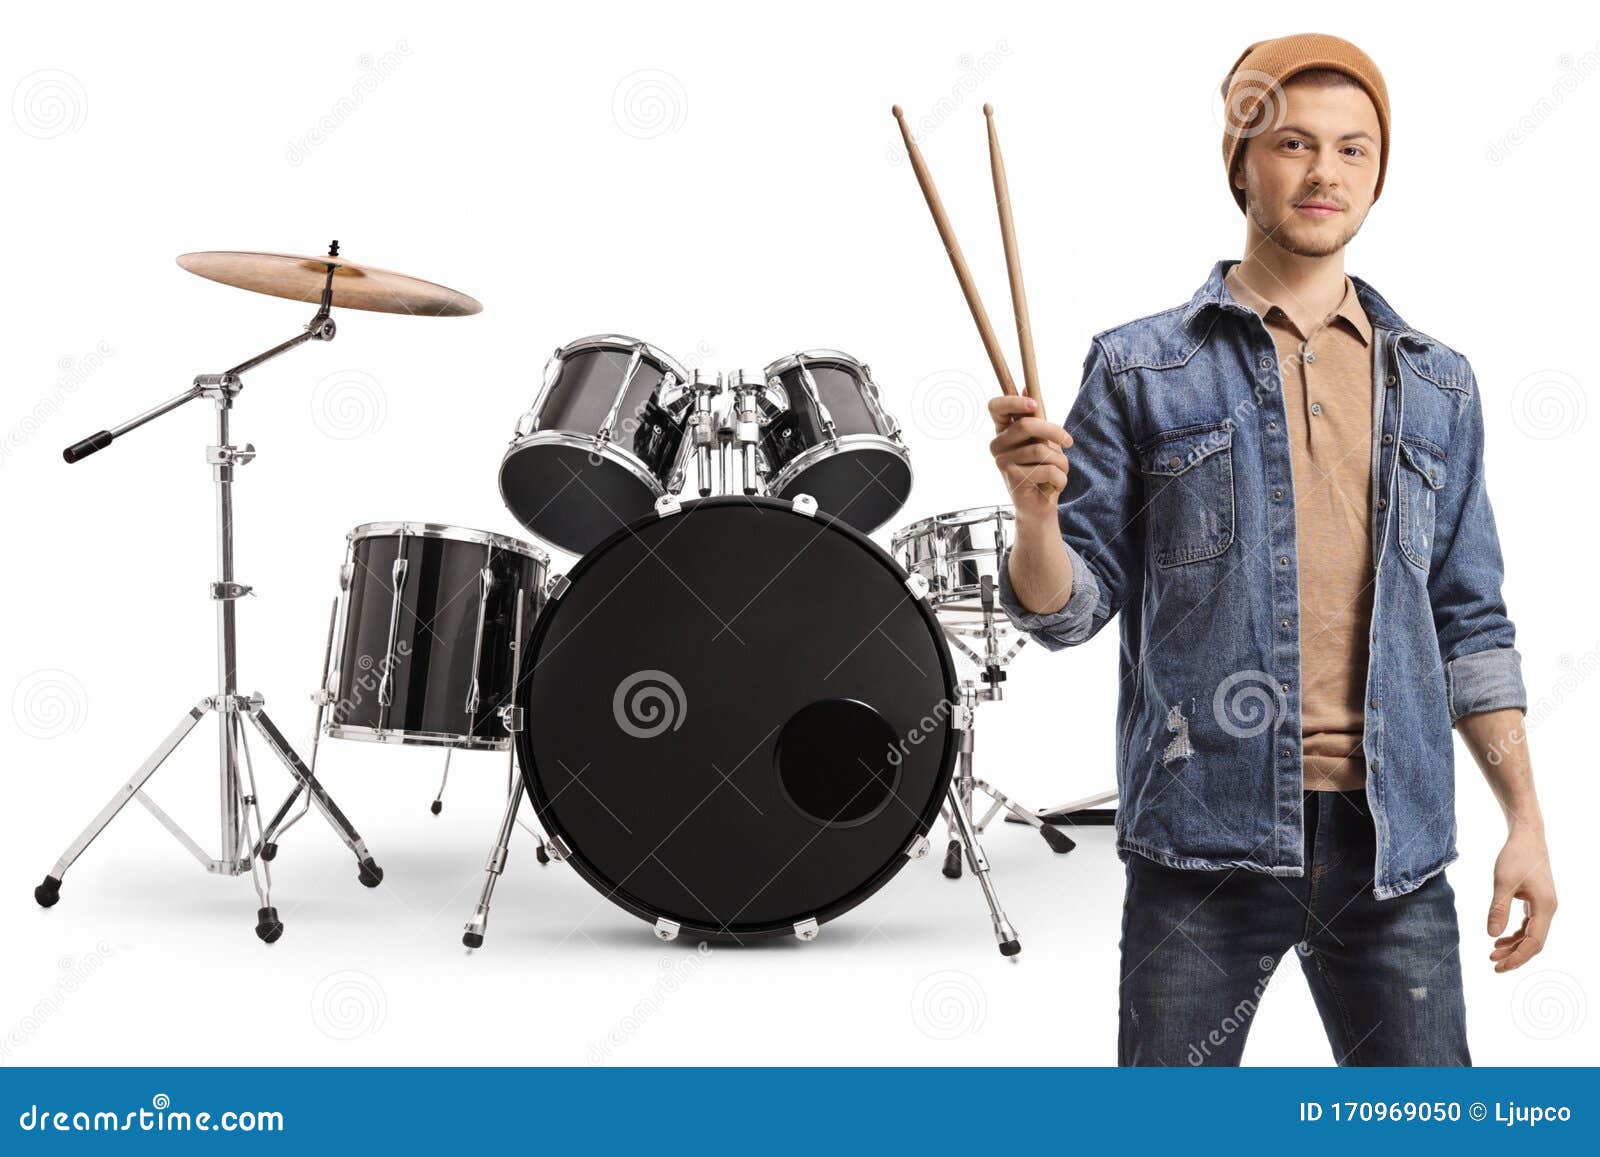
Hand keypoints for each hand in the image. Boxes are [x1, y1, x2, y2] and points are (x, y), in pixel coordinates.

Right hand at [988, 395, 1072, 521]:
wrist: (1040, 506)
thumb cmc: (1041, 470)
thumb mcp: (1042, 439)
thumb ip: (1035, 416)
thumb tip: (1027, 386)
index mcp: (1003, 430)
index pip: (995, 406)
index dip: (1013, 401)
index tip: (1034, 405)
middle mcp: (997, 444)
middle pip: (1026, 425)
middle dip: (1055, 432)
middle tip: (1069, 442)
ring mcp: (1002, 462)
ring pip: (1042, 451)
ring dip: (1061, 462)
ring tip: (1059, 472)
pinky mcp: (1012, 479)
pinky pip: (1047, 470)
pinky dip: (1061, 478)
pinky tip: (1054, 486)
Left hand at [1487, 825, 1555, 972]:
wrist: (1526, 837)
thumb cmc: (1516, 856)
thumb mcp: (1503, 883)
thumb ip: (1498, 909)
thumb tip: (1492, 935)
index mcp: (1545, 907)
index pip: (1533, 942)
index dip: (1517, 957)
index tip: (1498, 965)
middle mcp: (1548, 909)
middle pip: (1534, 942)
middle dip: (1515, 955)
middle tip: (1493, 964)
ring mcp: (1544, 905)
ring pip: (1531, 934)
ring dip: (1514, 945)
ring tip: (1493, 953)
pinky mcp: (1536, 900)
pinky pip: (1528, 924)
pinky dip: (1515, 934)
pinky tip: (1499, 938)